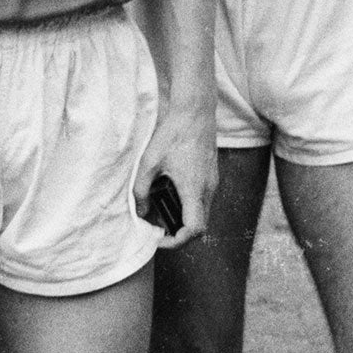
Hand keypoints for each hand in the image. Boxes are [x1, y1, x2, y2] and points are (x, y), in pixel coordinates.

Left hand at [133, 99, 215, 249]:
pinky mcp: (212, 174)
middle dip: (179, 234)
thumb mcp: (149, 163)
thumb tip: (140, 213)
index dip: (176, 241)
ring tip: (162, 212)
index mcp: (193, 188)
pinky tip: (172, 195)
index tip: (159, 238)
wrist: (195, 111)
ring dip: (184, 220)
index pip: (194, 229)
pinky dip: (189, 207)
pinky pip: (204, 200)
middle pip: (200, 225)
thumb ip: (141, 192)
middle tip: (158, 229)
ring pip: (203, 213)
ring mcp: (213, 181)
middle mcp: (208, 188)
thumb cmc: (173, 135)